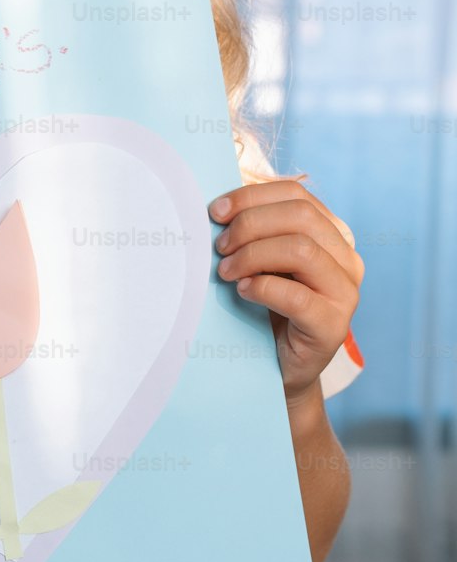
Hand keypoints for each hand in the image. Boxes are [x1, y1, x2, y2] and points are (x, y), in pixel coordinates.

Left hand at [209, 178, 363, 423]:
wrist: (278, 366)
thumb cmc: (265, 306)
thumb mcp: (262, 259)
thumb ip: (255, 230)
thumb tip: (219, 206)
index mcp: (332, 234)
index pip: (296, 194)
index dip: (251, 197)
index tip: (214, 211)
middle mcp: (347, 259)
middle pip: (300, 216)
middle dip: (250, 224)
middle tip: (219, 246)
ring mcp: (346, 293)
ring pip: (302, 250)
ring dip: (253, 255)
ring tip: (226, 271)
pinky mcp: (334, 326)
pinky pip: (297, 296)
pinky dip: (262, 287)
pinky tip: (242, 291)